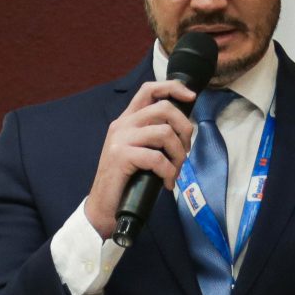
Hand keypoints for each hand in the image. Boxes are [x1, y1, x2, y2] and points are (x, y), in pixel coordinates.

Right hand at [84, 79, 197, 238]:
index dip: (173, 88)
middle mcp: (122, 124)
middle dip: (184, 129)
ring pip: (164, 133)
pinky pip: (157, 158)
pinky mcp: (121, 156)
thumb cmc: (127, 181)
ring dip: (178, 155)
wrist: (103, 206)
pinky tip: (166, 183)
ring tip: (176, 171)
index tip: (191, 97)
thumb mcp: (140, 151)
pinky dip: (169, 172)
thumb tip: (184, 130)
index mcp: (127, 119)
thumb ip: (154, 135)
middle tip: (185, 151)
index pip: (149, 89)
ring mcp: (120, 139)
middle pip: (164, 108)